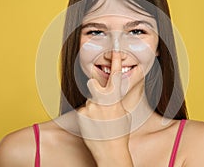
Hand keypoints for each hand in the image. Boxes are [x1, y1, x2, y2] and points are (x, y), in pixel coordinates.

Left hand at [77, 51, 132, 165]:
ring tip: (98, 121)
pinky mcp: (80, 115)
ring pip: (89, 100)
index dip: (115, 62)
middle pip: (93, 84)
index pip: (115, 77)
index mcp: (114, 99)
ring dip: (93, 108)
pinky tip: (93, 125)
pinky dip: (87, 116)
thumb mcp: (123, 114)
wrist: (110, 151)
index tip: (114, 52)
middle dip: (95, 88)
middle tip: (99, 102)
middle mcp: (100, 101)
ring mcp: (89, 107)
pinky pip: (83, 110)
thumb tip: (111, 95)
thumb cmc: (119, 133)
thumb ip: (116, 101)